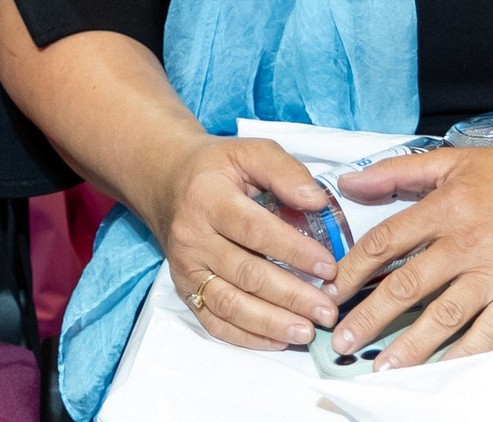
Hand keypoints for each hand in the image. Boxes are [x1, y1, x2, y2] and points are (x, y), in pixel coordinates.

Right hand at [134, 136, 341, 350]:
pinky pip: (213, 321)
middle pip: (246, 273)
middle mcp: (192, 236)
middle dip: (291, 296)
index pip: (256, 231)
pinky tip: (277, 340)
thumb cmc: (214, 168)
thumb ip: (284, 171)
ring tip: (307, 331)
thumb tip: (316, 202)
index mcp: (208, 198)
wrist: (164, 180)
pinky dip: (246, 336)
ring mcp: (185, 267)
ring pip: (230, 304)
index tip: (328, 268)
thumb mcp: (248, 151)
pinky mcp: (184, 288)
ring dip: (271, 323)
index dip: (294, 252)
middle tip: (327, 311)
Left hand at [326, 142, 492, 371]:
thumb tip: (347, 183)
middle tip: (340, 340)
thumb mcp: (455, 161)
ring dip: (408, 346)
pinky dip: (462, 355)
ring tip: (380, 368)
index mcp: (446, 206)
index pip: (386, 243)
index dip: (353, 270)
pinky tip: (438, 371)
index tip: (330, 290)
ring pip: (443, 317)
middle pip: (406, 286)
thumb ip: (398, 171)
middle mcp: (466, 243)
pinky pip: (488, 334)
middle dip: (368, 316)